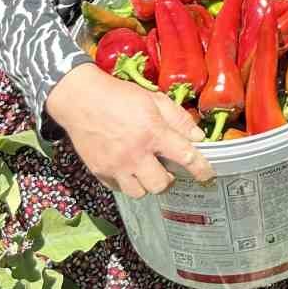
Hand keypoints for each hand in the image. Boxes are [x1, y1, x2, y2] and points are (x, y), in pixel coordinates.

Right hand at [45, 63, 214, 197]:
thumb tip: (198, 137)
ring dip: (147, 183)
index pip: (185, 157)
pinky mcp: (99, 172)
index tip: (207, 174)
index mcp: (152, 133)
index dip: (200, 168)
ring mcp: (115, 166)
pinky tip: (128, 168)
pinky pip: (119, 188)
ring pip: (140, 192)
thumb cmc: (120, 96)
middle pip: (160, 185)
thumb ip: (178, 119)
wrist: (80, 100)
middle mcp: (135, 155)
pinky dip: (127, 182)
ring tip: (146, 169)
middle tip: (166, 166)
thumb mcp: (154, 99)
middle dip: (168, 178)